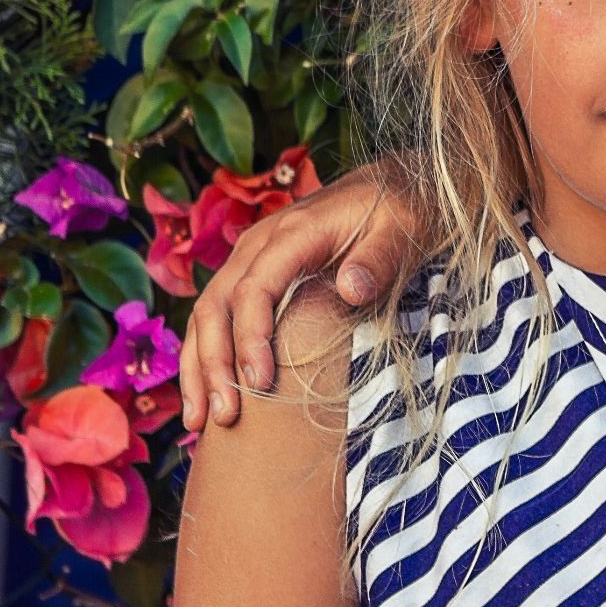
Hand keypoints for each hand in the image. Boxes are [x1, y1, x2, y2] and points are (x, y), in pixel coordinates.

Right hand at [179, 160, 421, 429]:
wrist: (400, 184)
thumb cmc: (405, 209)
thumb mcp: (405, 228)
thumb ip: (379, 257)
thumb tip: (350, 288)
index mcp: (293, 232)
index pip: (254, 290)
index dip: (250, 339)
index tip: (259, 384)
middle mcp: (261, 243)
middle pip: (216, 306)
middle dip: (213, 364)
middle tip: (223, 418)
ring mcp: (254, 258)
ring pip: (207, 314)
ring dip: (200, 368)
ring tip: (202, 421)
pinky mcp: (258, 274)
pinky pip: (221, 315)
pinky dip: (209, 355)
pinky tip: (210, 393)